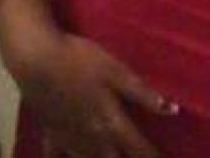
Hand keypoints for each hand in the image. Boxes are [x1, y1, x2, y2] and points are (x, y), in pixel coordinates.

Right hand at [9, 31, 179, 157]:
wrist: (36, 60)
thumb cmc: (79, 60)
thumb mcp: (116, 71)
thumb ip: (142, 93)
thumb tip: (173, 111)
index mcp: (110, 122)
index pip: (138, 147)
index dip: (153, 157)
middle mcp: (91, 137)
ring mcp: (68, 138)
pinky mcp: (49, 132)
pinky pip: (57, 157)